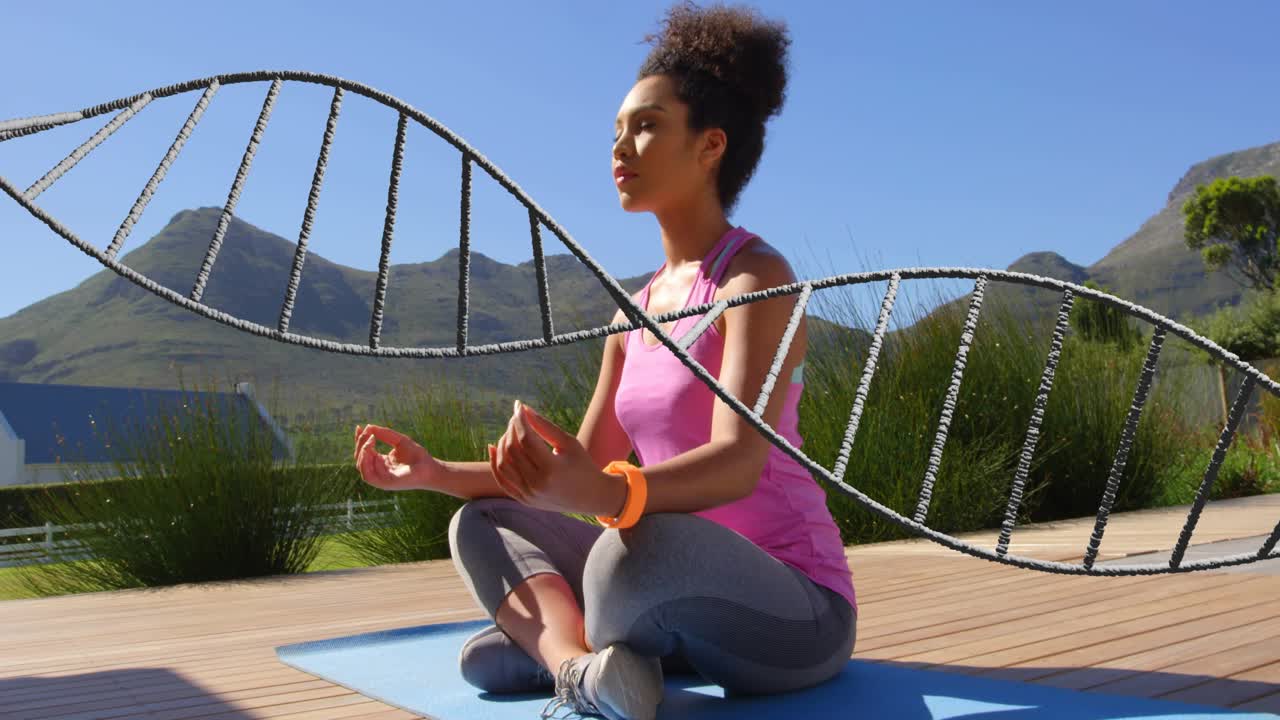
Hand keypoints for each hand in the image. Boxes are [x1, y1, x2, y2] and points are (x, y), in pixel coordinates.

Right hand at [354, 423, 438, 491]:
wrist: (430, 468)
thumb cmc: (417, 456)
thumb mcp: (399, 440)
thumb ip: (384, 434)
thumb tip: (369, 426)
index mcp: (381, 462)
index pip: (364, 451)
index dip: (359, 439)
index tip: (358, 427)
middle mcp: (378, 470)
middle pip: (360, 457)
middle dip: (360, 443)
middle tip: (366, 432)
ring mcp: (380, 478)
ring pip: (361, 466)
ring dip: (362, 451)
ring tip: (370, 440)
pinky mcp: (383, 484)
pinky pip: (367, 475)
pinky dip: (365, 462)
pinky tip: (370, 450)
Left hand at [489, 400, 623, 516]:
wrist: (590, 497)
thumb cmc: (582, 464)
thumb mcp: (568, 443)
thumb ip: (545, 426)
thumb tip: (523, 409)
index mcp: (551, 469)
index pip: (526, 439)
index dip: (520, 420)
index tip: (518, 406)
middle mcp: (537, 484)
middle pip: (513, 450)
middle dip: (511, 429)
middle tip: (516, 418)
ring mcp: (529, 495)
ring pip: (503, 464)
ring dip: (503, 444)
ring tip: (511, 432)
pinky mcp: (524, 500)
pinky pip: (502, 480)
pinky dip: (495, 463)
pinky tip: (494, 447)